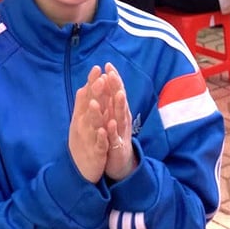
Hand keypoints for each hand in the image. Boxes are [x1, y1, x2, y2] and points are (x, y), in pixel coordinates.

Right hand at [69, 66, 109, 182]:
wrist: (79, 171)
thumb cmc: (82, 143)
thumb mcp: (80, 123)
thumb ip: (83, 106)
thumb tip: (84, 88)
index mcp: (80, 117)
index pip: (86, 97)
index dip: (91, 83)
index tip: (97, 68)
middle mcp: (82, 126)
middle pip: (88, 107)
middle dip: (94, 94)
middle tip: (100, 78)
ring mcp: (87, 139)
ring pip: (91, 125)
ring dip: (94, 114)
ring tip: (98, 102)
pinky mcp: (94, 153)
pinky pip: (98, 144)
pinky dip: (100, 137)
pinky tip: (103, 131)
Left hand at [101, 63, 137, 181]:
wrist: (121, 163)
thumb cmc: (115, 137)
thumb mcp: (111, 118)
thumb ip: (110, 102)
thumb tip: (107, 82)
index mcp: (118, 112)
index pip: (116, 92)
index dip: (113, 79)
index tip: (108, 65)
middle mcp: (122, 119)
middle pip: (120, 101)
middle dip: (117, 87)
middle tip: (113, 73)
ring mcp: (121, 133)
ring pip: (119, 117)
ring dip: (119, 106)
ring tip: (117, 93)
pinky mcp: (117, 147)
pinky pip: (114, 138)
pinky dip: (112, 131)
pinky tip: (110, 124)